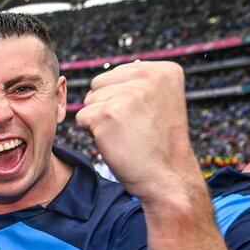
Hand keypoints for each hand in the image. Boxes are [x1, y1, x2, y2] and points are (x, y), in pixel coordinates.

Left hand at [76, 61, 201, 198]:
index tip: (143, 119)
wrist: (168, 179)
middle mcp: (147, 76)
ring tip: (125, 135)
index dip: (121, 100)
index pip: (117, 74)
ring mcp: (127, 94)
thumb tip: (101, 80)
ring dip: (100, 121)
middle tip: (131, 128)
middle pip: (99, 83)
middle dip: (107, 106)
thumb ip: (137, 84)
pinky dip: (92, 134)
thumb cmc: (158, 146)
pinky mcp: (107, 113)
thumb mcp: (158, 103)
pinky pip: (81, 117)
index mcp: (163, 70)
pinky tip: (115, 142)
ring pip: (89, 100)